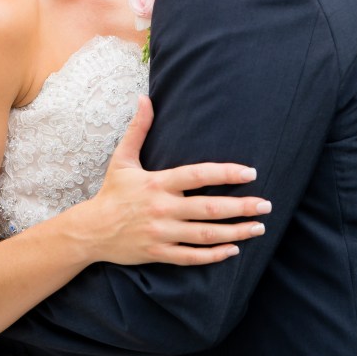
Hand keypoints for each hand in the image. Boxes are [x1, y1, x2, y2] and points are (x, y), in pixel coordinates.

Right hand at [76, 96, 269, 266]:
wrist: (90, 230)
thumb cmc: (111, 192)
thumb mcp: (122, 159)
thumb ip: (138, 129)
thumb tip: (145, 98)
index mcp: (157, 183)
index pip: (197, 176)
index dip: (225, 173)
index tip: (250, 173)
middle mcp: (161, 209)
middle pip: (208, 208)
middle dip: (241, 207)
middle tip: (266, 205)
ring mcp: (161, 233)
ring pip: (205, 235)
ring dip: (235, 232)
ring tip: (259, 228)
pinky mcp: (158, 253)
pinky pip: (191, 257)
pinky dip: (214, 255)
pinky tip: (234, 249)